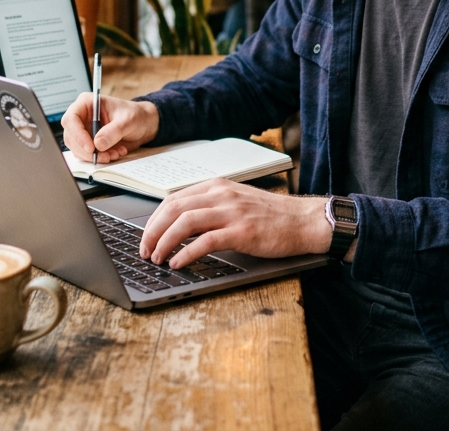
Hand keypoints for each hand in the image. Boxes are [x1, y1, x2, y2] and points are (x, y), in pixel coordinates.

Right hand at [61, 93, 158, 161]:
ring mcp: (84, 131)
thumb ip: (113, 131)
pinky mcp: (88, 143)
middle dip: (87, 151)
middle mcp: (82, 117)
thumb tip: (98, 144)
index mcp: (87, 103)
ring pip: (77, 148)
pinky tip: (115, 153)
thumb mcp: (128, 120)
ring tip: (114, 153)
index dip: (78, 135)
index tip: (91, 148)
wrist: (143, 124)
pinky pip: (86, 155)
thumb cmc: (135, 115)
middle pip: (71, 137)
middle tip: (104, 156)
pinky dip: (99, 158)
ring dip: (94, 156)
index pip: (71, 119)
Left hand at [139, 178, 331, 268]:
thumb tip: (181, 225)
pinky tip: (178, 263)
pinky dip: (186, 253)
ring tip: (157, 258)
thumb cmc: (273, 216)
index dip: (155, 219)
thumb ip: (212, 207)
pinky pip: (205, 241)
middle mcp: (222, 194)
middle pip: (174, 208)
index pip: (174, 198)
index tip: (146, 236)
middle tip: (144, 250)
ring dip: (164, 242)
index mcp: (219, 186)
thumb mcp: (238, 202)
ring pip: (185, 222)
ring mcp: (232, 212)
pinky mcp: (242, 231)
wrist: (304, 221)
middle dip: (152, 231)